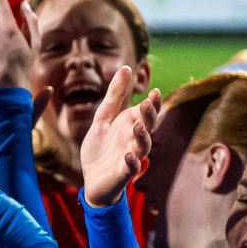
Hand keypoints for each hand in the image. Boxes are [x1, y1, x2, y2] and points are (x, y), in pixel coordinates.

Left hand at [76, 66, 162, 207]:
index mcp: (131, 125)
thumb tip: (126, 67)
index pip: (146, 112)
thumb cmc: (101, 147)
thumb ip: (115, 95)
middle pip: (148, 127)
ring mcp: (130, 156)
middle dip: (149, 116)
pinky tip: (129, 156)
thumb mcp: (104, 117)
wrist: (91, 179)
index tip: (155, 92)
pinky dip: (132, 162)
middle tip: (147, 104)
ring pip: (142, 147)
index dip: (152, 103)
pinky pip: (130, 168)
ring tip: (138, 127)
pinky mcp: (122, 173)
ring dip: (142, 137)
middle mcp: (134, 140)